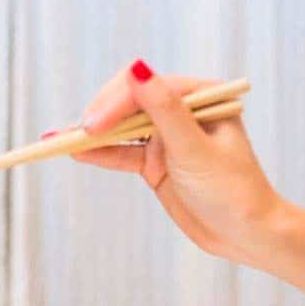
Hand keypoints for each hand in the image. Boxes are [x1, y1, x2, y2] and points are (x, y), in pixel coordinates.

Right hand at [69, 59, 280, 264]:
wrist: (247, 236)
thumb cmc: (234, 191)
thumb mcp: (195, 149)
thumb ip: (164, 110)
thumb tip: (137, 69)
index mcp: (202, 97)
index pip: (147, 88)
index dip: (116, 103)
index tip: (93, 124)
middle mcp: (183, 112)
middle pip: (129, 103)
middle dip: (100, 117)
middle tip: (74, 134)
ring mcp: (167, 138)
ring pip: (121, 129)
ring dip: (92, 135)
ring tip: (57, 139)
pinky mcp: (155, 162)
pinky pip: (121, 153)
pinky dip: (99, 154)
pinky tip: (75, 152)